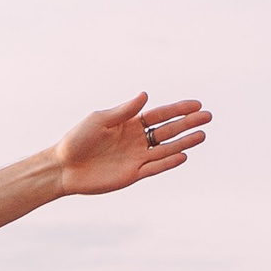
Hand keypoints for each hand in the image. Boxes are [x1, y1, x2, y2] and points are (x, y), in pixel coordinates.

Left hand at [57, 92, 210, 196]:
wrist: (63, 167)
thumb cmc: (77, 140)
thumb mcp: (100, 120)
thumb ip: (124, 110)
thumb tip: (145, 95)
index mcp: (129, 124)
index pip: (159, 115)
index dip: (178, 109)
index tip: (196, 104)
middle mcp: (136, 140)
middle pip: (167, 131)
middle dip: (187, 123)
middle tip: (207, 117)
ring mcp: (136, 158)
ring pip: (165, 149)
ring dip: (183, 142)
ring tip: (202, 135)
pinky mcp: (133, 174)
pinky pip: (155, 168)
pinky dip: (168, 162)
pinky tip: (183, 155)